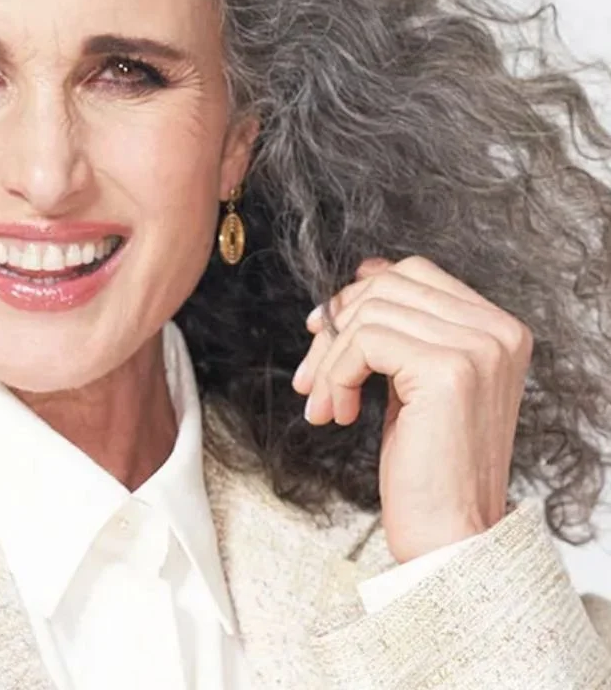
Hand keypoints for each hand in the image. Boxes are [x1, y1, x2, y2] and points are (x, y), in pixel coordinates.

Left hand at [291, 255, 532, 562]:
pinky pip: (364, 342)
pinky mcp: (449, 370)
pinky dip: (336, 375)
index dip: (358, 294)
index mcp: (497, 328)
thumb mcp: (417, 379)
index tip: (323, 328)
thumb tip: (362, 275)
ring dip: (329, 361)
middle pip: (386, 287)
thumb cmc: (430, 464)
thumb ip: (404, 327)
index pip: (413, 272)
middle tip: (309, 375)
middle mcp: (497, 331)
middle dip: (334, 327)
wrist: (452, 535)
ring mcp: (478, 347)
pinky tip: (338, 414)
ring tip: (324, 404)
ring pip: (368, 315)